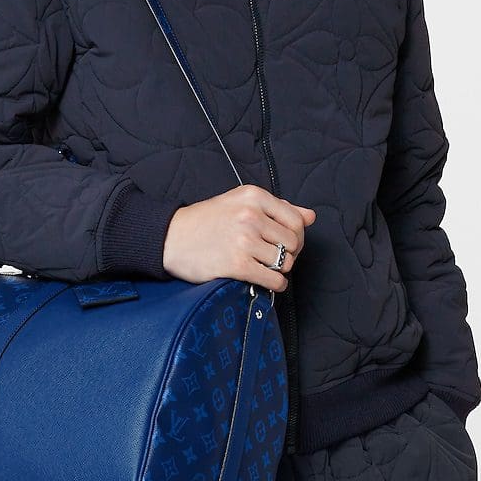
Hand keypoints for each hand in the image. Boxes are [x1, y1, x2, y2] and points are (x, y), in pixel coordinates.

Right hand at [162, 184, 315, 289]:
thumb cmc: (204, 221)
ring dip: (278, 269)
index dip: (297, 236)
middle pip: (293, 242)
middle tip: (273, 257)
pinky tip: (265, 280)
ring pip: (285, 262)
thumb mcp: (239, 203)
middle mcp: (250, 215)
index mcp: (253, 196)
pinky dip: (274, 284)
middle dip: (289, 254)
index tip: (286, 243)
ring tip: (264, 267)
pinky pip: (273, 279)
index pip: (296, 220)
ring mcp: (244, 240)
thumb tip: (310, 216)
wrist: (171, 237)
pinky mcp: (237, 264)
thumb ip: (276, 208)